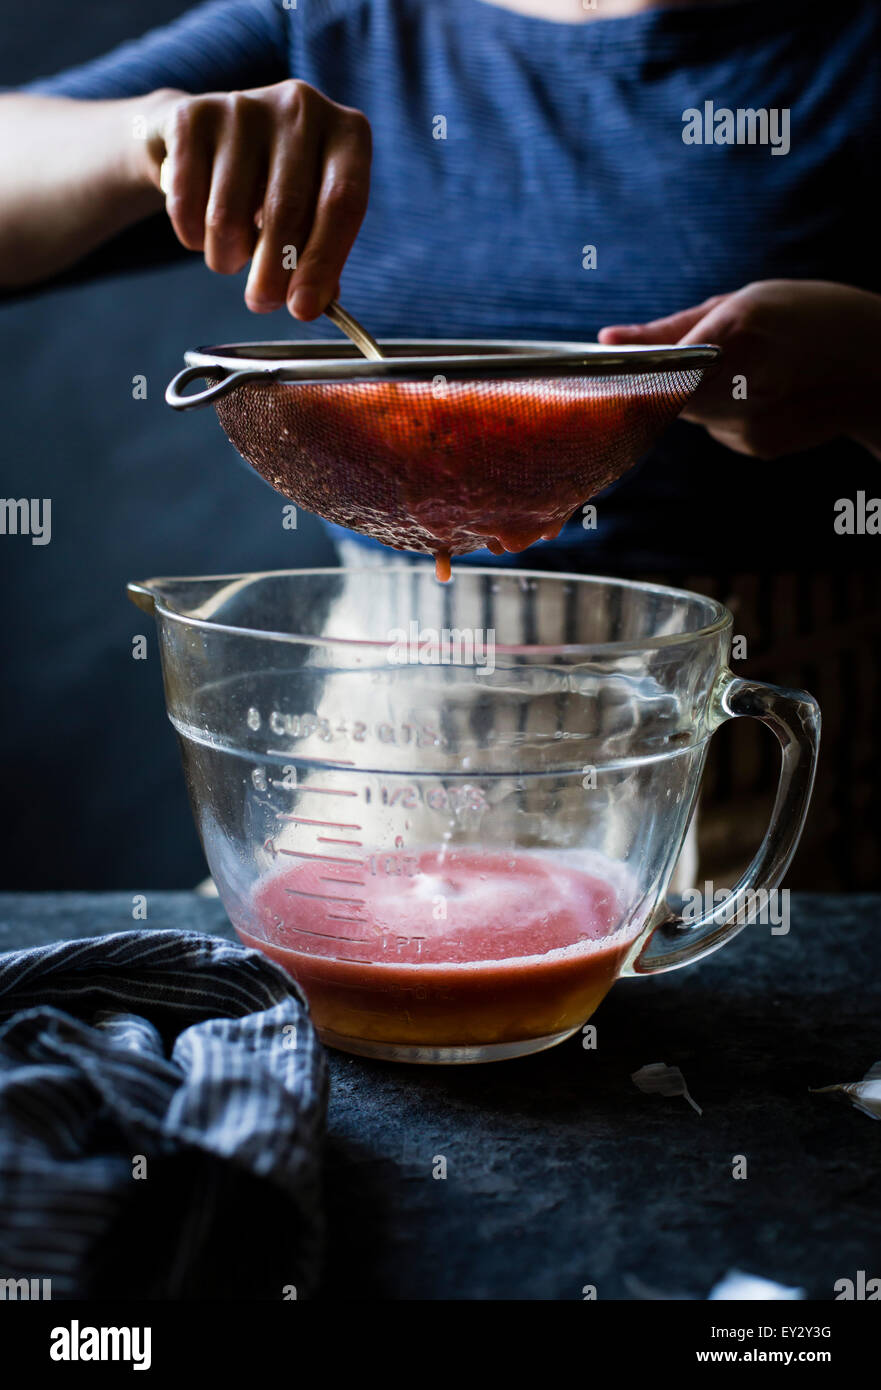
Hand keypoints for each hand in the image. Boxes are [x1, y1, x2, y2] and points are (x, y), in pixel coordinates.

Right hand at [142, 81, 370, 318]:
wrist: (201, 141)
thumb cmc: (270, 190)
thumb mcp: (310, 219)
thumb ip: (319, 262)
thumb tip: (312, 303)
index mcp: (347, 133)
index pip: (343, 203)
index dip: (323, 263)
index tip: (303, 309)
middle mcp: (302, 107)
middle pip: (287, 210)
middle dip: (271, 274)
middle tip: (261, 303)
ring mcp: (246, 105)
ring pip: (228, 215)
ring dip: (226, 257)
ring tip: (231, 255)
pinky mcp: (193, 114)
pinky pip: (187, 203)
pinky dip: (190, 236)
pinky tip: (199, 230)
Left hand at [599, 280, 880, 459]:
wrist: (880, 369)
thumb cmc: (812, 318)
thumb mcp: (748, 300)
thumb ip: (674, 325)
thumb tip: (608, 339)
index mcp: (740, 328)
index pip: (657, 362)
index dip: (628, 371)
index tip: (601, 369)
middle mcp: (741, 380)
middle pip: (663, 392)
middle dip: (653, 380)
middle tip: (643, 366)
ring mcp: (747, 421)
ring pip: (684, 411)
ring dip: (687, 392)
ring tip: (731, 366)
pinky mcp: (754, 446)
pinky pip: (713, 426)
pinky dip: (718, 409)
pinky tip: (755, 392)